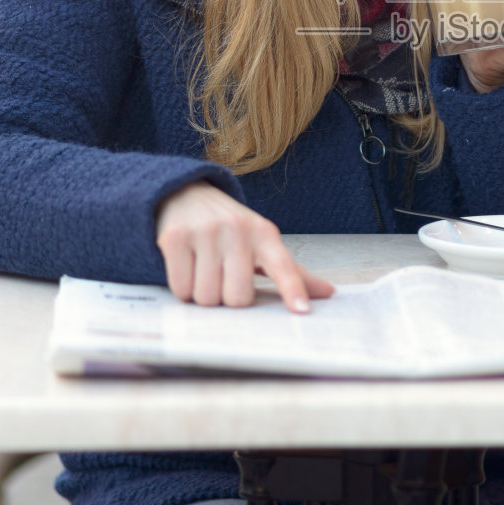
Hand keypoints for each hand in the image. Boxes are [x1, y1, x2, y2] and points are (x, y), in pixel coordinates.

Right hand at [155, 182, 334, 311]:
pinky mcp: (175, 237)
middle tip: (223, 278)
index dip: (292, 289)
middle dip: (228, 298)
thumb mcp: (262, 242)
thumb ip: (291, 271)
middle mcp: (237, 229)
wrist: (185, 193)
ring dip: (203, 295)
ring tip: (204, 270)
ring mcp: (205, 231)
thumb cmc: (230, 228)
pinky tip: (187, 267)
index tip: (302, 310)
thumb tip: (328, 293)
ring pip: (207, 298)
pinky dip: (183, 288)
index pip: (283, 266)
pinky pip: (181, 288)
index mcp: (264, 233)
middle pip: (237, 297)